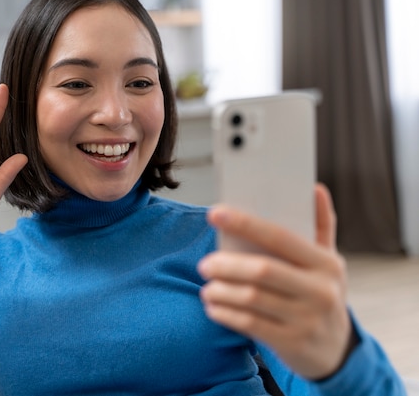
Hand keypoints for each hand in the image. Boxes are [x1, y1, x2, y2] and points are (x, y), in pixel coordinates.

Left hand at [197, 184, 352, 378]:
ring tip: (207, 287)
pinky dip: (225, 313)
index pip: (280, 237)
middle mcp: (320, 291)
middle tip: (204, 264)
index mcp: (326, 264)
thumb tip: (315, 188)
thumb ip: (321, 226)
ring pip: (251, 298)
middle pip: (262, 270)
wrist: (336, 351)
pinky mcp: (291, 342)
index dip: (245, 223)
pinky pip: (248, 324)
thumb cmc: (322, 294)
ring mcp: (306, 319)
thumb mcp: (329, 262)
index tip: (215, 213)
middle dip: (226, 264)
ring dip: (221, 291)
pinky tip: (213, 307)